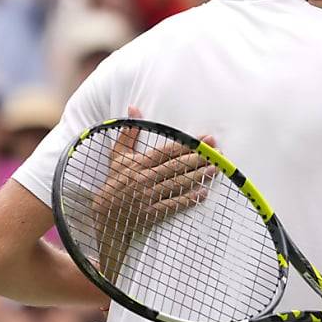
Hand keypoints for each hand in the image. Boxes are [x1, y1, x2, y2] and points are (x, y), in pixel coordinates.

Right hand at [93, 106, 215, 277]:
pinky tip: (202, 193)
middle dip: (198, 158)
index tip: (205, 138)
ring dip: (197, 176)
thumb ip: (129, 132)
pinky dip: (187, 199)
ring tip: (215, 169)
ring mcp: (148, 196)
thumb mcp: (118, 155)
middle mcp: (144, 178)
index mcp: (139, 163)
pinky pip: (172, 205)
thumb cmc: (114, 180)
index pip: (167, 151)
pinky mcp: (151, 212)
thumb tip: (134, 108)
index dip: (187, 144)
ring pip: (177, 184)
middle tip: (217, 152)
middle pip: (175, 166)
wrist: (104, 213)